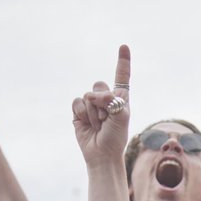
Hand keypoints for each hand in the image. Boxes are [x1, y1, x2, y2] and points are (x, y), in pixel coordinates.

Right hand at [71, 45, 130, 167]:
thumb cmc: (116, 136)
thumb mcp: (121, 115)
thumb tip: (92, 94)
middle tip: (107, 119)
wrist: (102, 154)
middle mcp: (105, 98)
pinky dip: (82, 114)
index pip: (121, 76)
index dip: (122, 61)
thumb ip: (111, 99)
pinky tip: (88, 125)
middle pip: (98, 84)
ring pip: (87, 96)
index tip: (124, 46)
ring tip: (98, 125)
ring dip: (93, 113)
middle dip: (102, 101)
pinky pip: (77, 103)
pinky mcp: (79, 111)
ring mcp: (91, 105)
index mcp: (120, 98)